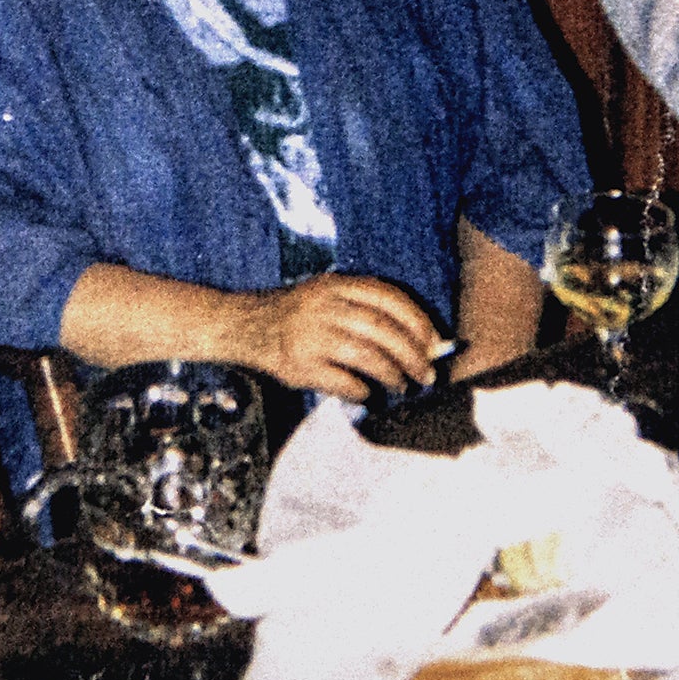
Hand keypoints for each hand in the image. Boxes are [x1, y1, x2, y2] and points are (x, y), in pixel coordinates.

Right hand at [235, 275, 438, 399]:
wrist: (244, 324)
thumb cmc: (298, 314)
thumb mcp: (327, 295)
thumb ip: (365, 309)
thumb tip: (421, 341)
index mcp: (336, 285)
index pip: (388, 297)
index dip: (418, 321)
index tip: (434, 343)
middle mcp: (324, 306)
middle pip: (382, 329)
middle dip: (413, 355)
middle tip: (427, 375)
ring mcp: (310, 335)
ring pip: (366, 356)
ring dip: (392, 375)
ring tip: (402, 386)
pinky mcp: (298, 364)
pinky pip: (342, 381)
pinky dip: (361, 391)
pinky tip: (366, 394)